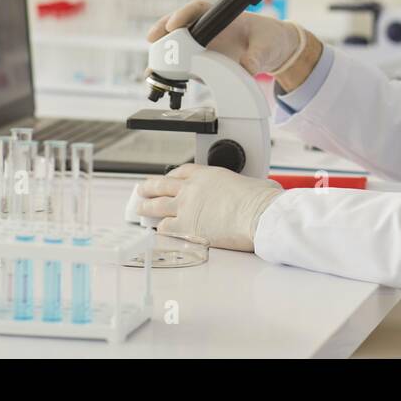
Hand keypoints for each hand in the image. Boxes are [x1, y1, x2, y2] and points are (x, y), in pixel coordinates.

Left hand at [136, 164, 282, 251]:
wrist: (258, 215)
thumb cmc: (260, 200)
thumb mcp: (251, 183)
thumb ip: (243, 188)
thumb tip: (254, 192)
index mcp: (208, 174)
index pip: (183, 170)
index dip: (172, 174)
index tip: (168, 177)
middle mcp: (192, 188)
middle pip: (163, 185)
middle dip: (150, 187)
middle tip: (142, 189)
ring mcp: (186, 207)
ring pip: (157, 205)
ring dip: (146, 206)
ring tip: (139, 208)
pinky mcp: (185, 227)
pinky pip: (164, 227)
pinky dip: (159, 228)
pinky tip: (156, 230)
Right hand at [147, 0, 319, 88]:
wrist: (271, 51)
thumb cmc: (268, 39)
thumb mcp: (267, 46)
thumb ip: (257, 56)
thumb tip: (246, 67)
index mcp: (221, 16)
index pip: (198, 9)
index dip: (183, 14)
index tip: (174, 24)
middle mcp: (208, 28)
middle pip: (179, 24)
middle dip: (162, 30)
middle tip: (153, 40)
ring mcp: (202, 44)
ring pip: (176, 44)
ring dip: (162, 54)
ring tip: (152, 69)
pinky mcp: (201, 60)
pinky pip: (182, 63)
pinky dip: (170, 71)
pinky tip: (160, 80)